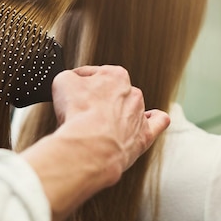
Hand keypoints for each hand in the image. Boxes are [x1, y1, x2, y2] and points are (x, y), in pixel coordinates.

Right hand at [52, 65, 169, 183]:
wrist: (91, 147)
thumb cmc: (79, 113)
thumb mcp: (62, 81)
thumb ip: (69, 76)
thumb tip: (71, 81)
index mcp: (115, 75)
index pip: (93, 74)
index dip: (78, 83)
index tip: (70, 92)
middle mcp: (132, 93)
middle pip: (111, 93)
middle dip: (97, 101)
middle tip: (80, 112)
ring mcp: (139, 115)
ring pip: (130, 108)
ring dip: (116, 115)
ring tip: (98, 128)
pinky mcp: (143, 137)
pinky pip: (157, 123)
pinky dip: (152, 122)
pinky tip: (144, 123)